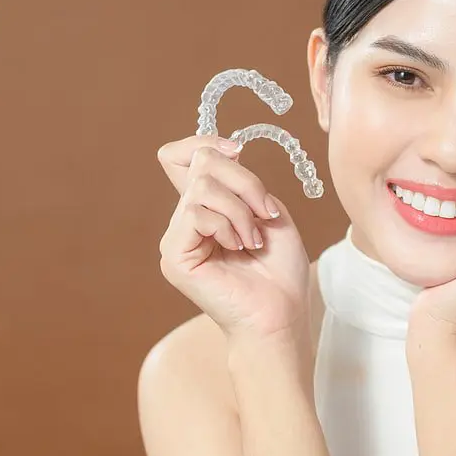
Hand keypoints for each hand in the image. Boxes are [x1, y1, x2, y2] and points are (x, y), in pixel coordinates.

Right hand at [156, 135, 312, 340]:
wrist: (281, 313)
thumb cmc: (279, 270)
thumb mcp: (269, 211)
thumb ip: (242, 182)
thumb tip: (222, 153)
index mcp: (207, 207)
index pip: (181, 156)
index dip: (204, 142)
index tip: (237, 151)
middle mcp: (186, 219)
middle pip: (201, 162)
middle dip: (244, 180)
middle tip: (265, 212)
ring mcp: (177, 237)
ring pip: (202, 188)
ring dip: (241, 209)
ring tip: (254, 239)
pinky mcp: (175, 255)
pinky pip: (196, 214)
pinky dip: (227, 225)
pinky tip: (239, 248)